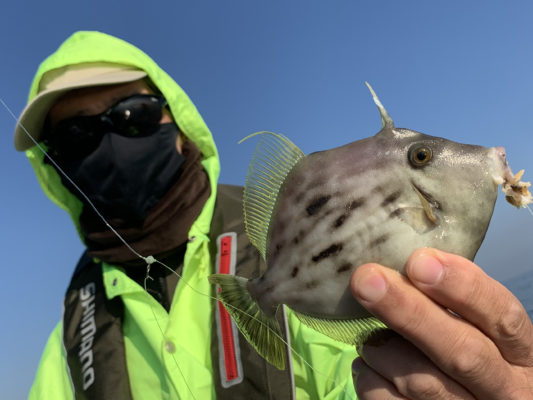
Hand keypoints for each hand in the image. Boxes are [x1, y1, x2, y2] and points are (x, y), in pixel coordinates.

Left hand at [349, 248, 532, 398]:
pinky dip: (370, 378)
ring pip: (422, 381)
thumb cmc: (470, 356)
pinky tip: (368, 364)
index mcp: (520, 353)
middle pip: (460, 352)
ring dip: (383, 350)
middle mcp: (504, 389)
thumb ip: (454, 305)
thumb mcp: (481, 332)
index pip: (502, 316)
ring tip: (369, 337)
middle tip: (365, 280)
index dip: (462, 287)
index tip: (419, 261)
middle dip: (409, 312)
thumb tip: (407, 263)